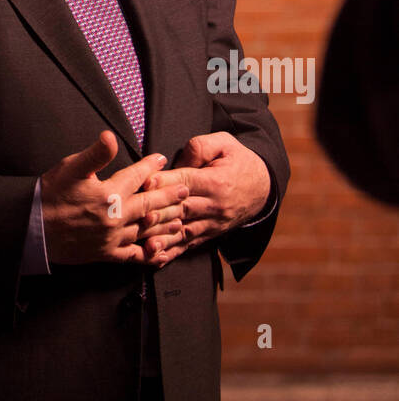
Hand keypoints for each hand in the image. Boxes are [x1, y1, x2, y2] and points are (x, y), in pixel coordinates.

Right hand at [40, 130, 189, 266]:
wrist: (33, 228)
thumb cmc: (50, 194)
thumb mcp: (71, 168)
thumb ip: (95, 154)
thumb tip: (111, 136)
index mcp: (109, 193)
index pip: (137, 177)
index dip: (151, 166)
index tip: (161, 159)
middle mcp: (115, 217)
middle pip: (150, 205)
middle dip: (169, 196)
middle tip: (185, 190)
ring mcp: (112, 238)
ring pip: (147, 230)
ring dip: (165, 223)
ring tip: (180, 218)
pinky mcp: (106, 254)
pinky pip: (134, 255)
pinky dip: (149, 253)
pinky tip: (160, 252)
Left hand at [142, 132, 271, 263]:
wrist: (264, 187)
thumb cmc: (239, 160)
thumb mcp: (224, 143)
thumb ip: (200, 147)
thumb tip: (178, 161)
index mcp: (216, 181)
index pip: (186, 181)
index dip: (164, 182)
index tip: (144, 181)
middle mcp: (214, 205)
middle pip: (182, 209)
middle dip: (158, 212)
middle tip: (136, 214)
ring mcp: (213, 222)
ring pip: (184, 231)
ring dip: (163, 238)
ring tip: (143, 243)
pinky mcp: (210, 233)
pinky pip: (190, 245)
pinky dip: (173, 252)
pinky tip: (156, 257)